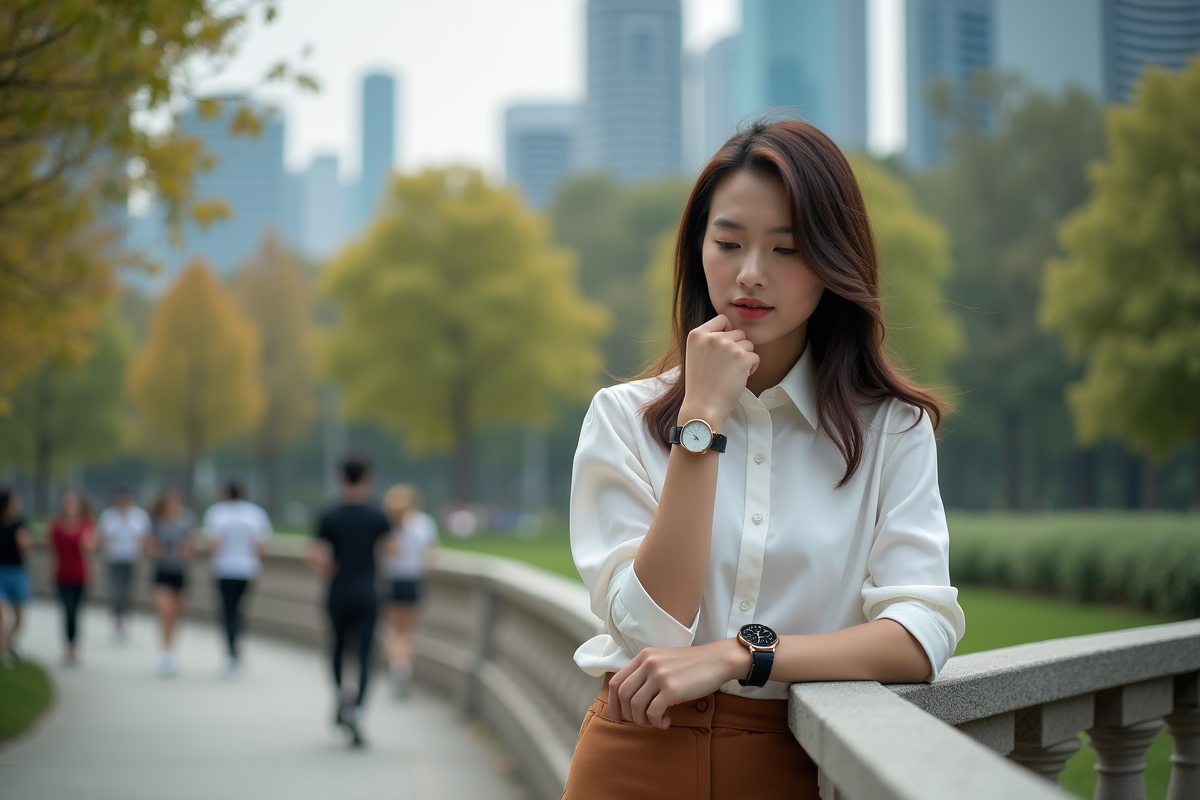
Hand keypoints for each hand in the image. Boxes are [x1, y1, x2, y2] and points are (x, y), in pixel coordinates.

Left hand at [608, 639, 749, 728]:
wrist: (718, 660)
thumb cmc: (692, 665)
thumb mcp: (663, 661)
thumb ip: (646, 673)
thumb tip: (631, 701)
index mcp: (643, 656)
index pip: (615, 682)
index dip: (613, 703)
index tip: (619, 717)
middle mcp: (648, 664)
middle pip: (622, 695)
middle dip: (627, 715)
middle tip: (641, 722)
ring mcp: (659, 676)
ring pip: (635, 705)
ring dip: (642, 720)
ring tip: (656, 722)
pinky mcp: (672, 689)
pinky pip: (653, 712)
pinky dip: (656, 722)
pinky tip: (666, 721)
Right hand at [680, 315, 758, 427]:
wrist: (702, 407)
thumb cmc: (700, 385)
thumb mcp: (695, 355)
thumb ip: (709, 340)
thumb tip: (731, 331)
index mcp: (697, 334)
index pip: (722, 319)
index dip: (728, 331)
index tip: (724, 346)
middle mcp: (712, 337)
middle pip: (738, 332)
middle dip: (737, 347)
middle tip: (727, 366)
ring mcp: (727, 346)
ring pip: (749, 344)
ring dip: (745, 357)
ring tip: (732, 372)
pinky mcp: (742, 358)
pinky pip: (755, 357)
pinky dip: (751, 368)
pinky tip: (739, 378)